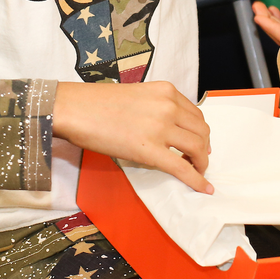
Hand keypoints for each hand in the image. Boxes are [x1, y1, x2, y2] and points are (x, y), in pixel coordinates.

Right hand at [52, 80, 212, 193]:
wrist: (75, 109)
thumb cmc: (97, 103)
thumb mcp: (137, 96)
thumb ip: (157, 107)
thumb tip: (167, 129)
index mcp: (166, 91)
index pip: (195, 113)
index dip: (199, 132)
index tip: (198, 143)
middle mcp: (168, 106)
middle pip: (201, 130)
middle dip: (203, 148)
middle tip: (198, 159)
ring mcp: (161, 127)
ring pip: (197, 148)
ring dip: (201, 163)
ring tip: (196, 171)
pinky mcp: (150, 150)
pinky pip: (182, 168)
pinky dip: (196, 180)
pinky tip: (204, 188)